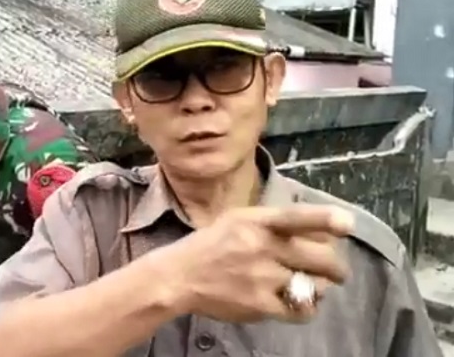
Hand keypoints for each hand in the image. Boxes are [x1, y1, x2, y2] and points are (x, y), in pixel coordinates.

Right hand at [148, 205, 353, 323]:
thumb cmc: (210, 245)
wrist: (179, 277)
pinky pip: (300, 308)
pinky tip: (302, 302)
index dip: (325, 219)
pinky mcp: (260, 304)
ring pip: (314, 284)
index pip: (296, 217)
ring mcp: (261, 277)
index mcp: (255, 221)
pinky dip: (307, 306)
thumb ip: (271, 221)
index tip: (348, 224)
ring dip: (322, 286)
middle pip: (318, 257)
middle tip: (338, 271)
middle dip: (337, 266)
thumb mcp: (236, 220)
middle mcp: (261, 247)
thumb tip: (315, 226)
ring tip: (315, 286)